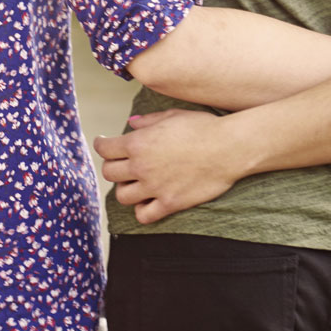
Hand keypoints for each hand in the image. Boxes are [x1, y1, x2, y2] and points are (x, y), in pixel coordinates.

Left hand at [92, 109, 244, 224]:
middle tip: (120, 164)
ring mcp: (155, 187)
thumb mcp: (172, 115)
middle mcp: (142, 166)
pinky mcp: (170, 203)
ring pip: (122, 196)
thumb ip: (147, 121)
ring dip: (125, 189)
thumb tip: (131, 123)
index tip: (104, 144)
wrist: (229, 148)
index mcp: (139, 143)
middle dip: (112, 167)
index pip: (105, 149)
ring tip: (135, 183)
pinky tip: (148, 201)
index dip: (101, 145)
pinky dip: (142, 210)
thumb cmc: (203, 127)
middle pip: (109, 173)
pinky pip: (143, 215)